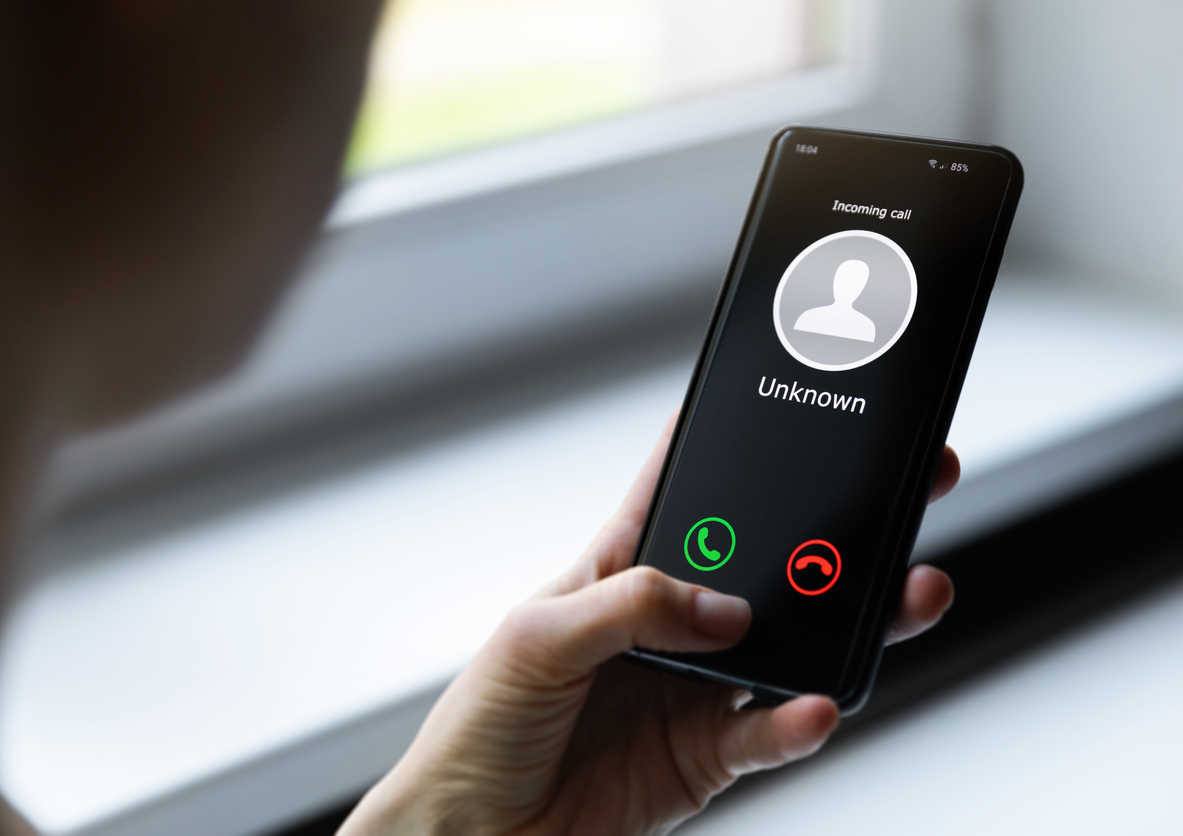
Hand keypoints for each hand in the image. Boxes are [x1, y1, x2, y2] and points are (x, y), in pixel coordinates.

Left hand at [342, 415, 958, 834]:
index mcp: (619, 569)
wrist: (477, 834)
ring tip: (903, 596)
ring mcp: (695, 686)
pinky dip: (801, 720)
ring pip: (792, 642)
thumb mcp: (534, 641)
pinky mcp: (708, 753)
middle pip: (765, 563)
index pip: (682, 489)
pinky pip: (770, 731)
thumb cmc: (481, 726)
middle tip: (898, 495)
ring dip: (850, 621)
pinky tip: (817, 703)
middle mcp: (668, 620)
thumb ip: (629, 609)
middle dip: (832, 530)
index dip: (728, 443)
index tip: (791, 402)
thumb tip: (720, 607)